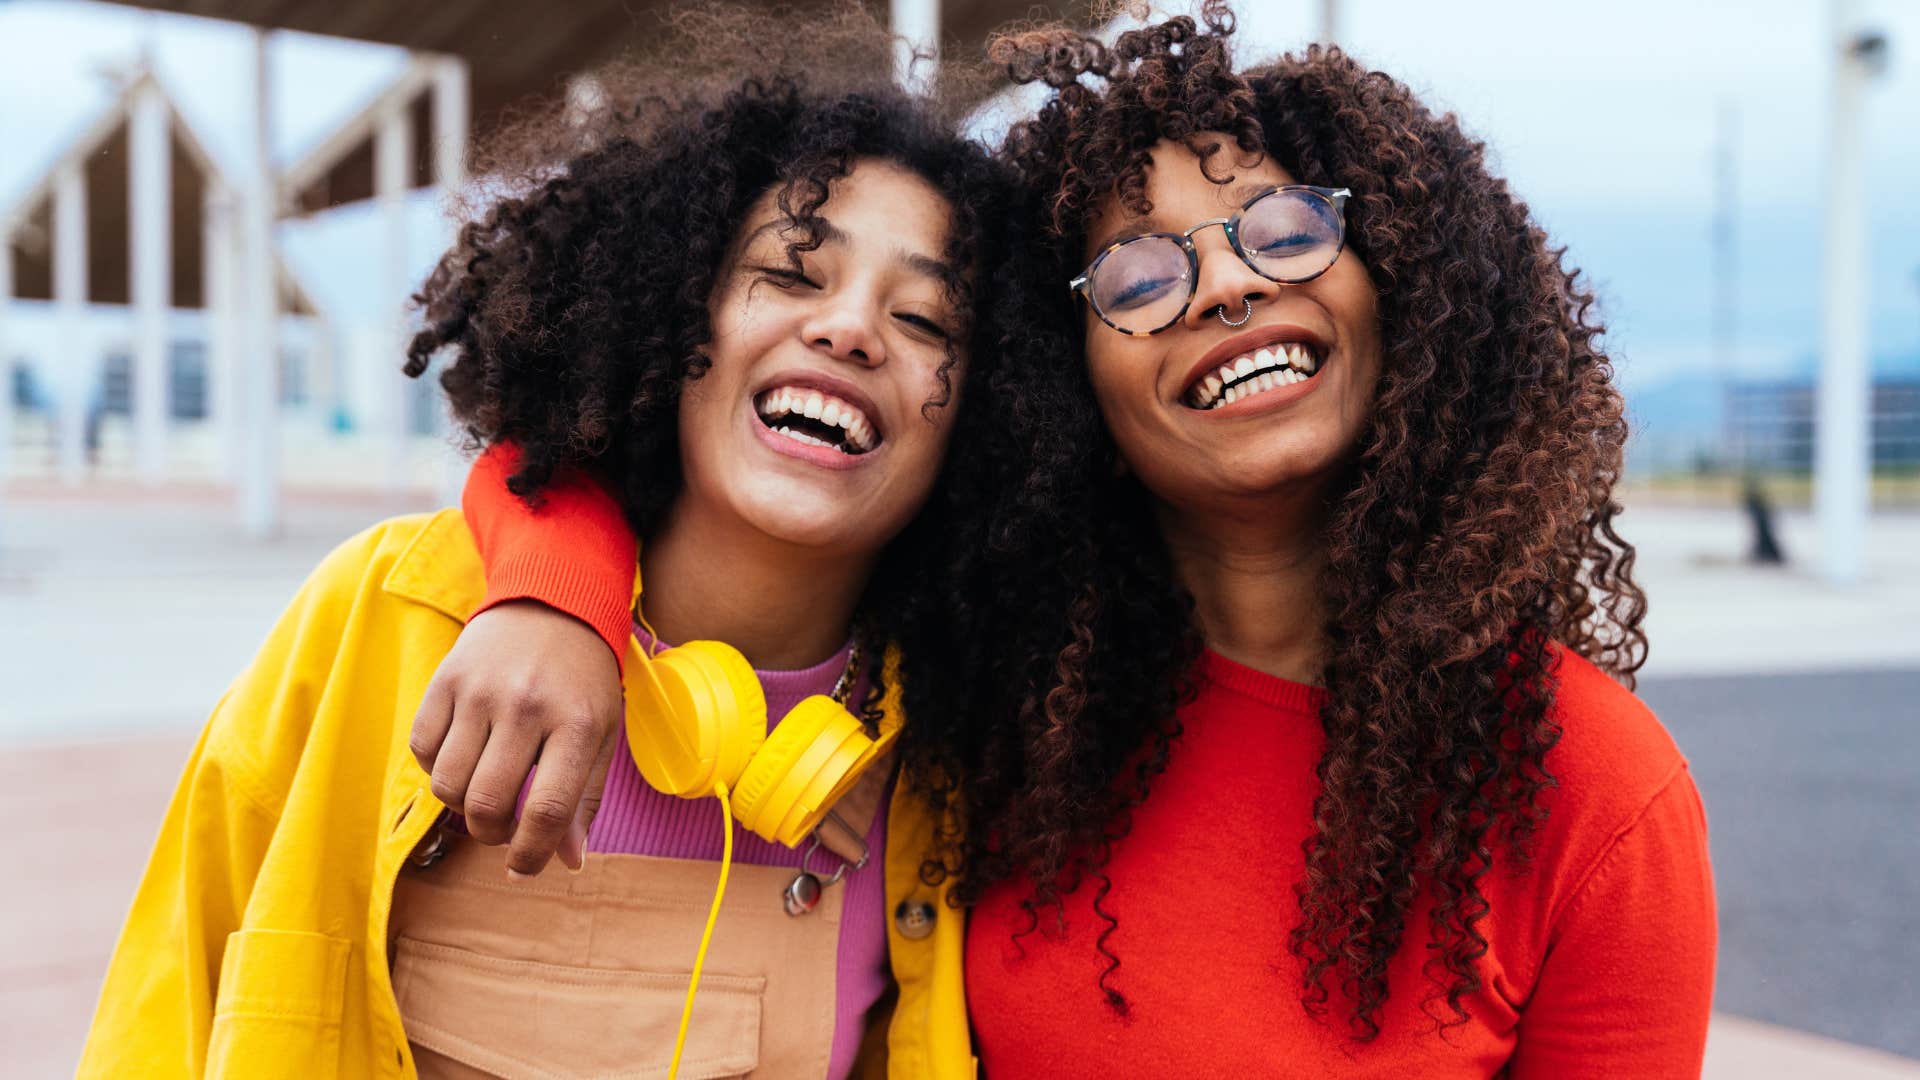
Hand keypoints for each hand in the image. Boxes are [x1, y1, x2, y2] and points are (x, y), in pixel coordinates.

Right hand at [410, 600, 622, 875]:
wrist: (552, 603)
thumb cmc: (581, 680)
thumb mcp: (599, 734)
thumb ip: (583, 799)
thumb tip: (568, 862)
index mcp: (575, 723)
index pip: (546, 811)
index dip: (531, 854)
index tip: (524, 868)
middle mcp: (525, 706)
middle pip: (487, 805)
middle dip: (491, 835)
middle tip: (503, 829)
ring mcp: (480, 691)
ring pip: (447, 785)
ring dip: (462, 807)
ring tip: (484, 793)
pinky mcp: (445, 679)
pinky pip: (421, 750)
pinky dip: (435, 769)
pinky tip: (463, 759)